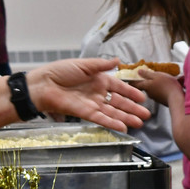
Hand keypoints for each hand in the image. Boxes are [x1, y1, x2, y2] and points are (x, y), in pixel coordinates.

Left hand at [26, 58, 149, 131]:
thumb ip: (101, 65)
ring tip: (139, 123)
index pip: (118, 87)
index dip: (130, 92)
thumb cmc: (60, 71)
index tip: (142, 98)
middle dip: (132, 109)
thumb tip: (117, 60)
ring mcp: (92, 104)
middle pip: (118, 102)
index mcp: (98, 80)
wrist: (43, 84)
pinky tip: (124, 127)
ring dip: (126, 117)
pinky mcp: (84, 113)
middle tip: (146, 115)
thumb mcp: (84, 64)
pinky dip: (112, 123)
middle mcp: (97, 93)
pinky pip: (101, 118)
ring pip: (112, 112)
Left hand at [131, 69, 182, 106]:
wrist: (178, 99)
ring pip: (152, 89)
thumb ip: (147, 74)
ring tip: (161, 79)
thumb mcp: (157, 75)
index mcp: (146, 86)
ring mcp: (156, 98)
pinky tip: (166, 85)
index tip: (131, 77)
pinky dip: (160, 88)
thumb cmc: (167, 86)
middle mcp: (149, 93)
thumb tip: (138, 72)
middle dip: (145, 81)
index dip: (132, 80)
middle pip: (144, 86)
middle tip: (149, 75)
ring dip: (154, 84)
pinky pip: (159, 92)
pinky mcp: (162, 100)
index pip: (134, 84)